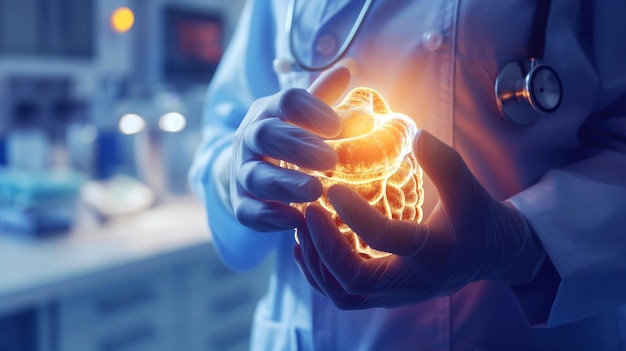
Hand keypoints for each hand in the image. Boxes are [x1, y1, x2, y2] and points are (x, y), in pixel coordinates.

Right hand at [231, 66, 349, 230]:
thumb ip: (324, 100)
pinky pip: (248, 211)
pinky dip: (270, 217)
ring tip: (316, 191)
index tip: (338, 126)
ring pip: (255, 176)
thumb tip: (345, 69)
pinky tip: (296, 221)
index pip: (287, 101)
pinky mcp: (241, 203)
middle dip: (297, 146)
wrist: (252, 167)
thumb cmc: (290, 137)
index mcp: (271, 111)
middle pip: (266, 135)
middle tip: (330, 159)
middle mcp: (250, 138)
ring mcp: (242, 171)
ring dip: (285, 184)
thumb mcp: (306, 117)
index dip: (312, 111)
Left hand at [294, 130, 545, 308]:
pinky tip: (306, 245)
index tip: (332, 187)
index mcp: (435, 253)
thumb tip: (416, 135)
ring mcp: (397, 295)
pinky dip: (320, 274)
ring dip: (317, 263)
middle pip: (355, 279)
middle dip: (324, 246)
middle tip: (306, 211)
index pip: (387, 239)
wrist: (492, 256)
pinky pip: (344, 296)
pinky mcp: (385, 296)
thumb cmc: (479, 219)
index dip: (355, 214)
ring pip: (344, 295)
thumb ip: (446, 164)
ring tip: (303, 226)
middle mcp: (412, 282)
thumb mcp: (469, 190)